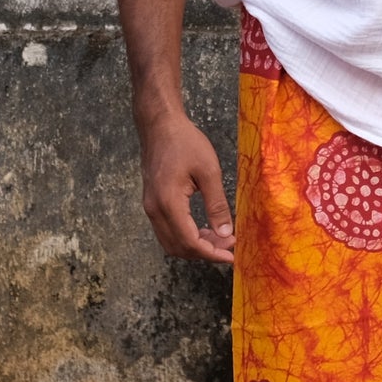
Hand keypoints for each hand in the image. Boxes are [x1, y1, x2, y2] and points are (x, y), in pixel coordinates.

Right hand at [138, 110, 233, 264]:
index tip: (231, 256)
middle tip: (229, 244)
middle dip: (205, 252)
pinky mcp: (152, 203)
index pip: (189, 242)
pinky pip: (167, 231)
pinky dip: (186, 236)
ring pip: (171, 242)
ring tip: (220, 238)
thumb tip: (226, 233)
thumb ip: (217, 205)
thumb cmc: (184, 142)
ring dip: (195, 246)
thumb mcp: (208, 171)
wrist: (160, 125)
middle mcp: (154, 209)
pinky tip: (204, 229)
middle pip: (178, 247)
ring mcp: (150, 207)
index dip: (211, 253)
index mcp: (168, 202)